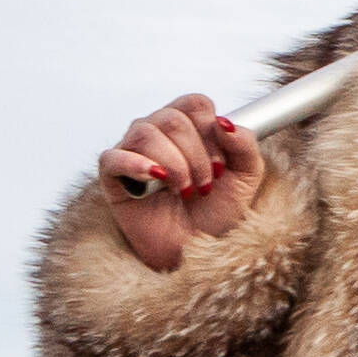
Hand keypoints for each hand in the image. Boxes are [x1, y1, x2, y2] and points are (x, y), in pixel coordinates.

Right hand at [96, 94, 275, 272]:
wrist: (199, 252)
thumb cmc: (217, 214)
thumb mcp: (246, 178)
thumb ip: (245, 144)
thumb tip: (223, 122)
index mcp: (187, 127)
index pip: (195, 104)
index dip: (211, 133)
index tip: (220, 166)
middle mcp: (157, 133)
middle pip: (172, 119)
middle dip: (196, 157)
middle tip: (204, 186)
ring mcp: (132, 151)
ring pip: (145, 133)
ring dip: (174, 166)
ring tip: (184, 192)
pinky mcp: (112, 176)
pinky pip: (112, 157)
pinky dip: (135, 165)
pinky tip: (156, 178)